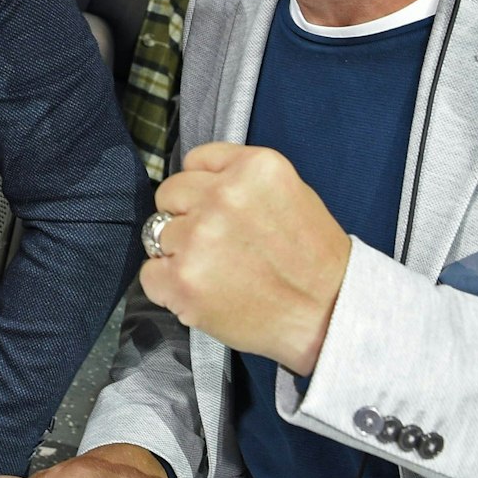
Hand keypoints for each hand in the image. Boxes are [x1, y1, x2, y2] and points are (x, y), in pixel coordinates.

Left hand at [142, 142, 350, 374]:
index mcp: (254, 168)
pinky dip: (167, 286)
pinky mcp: (183, 280)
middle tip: (217, 244)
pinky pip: (149, 274)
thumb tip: (197, 182)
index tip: (217, 210)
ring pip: (157, 233)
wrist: (328, 316)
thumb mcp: (291, 193)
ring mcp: (200, 238)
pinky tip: (201, 292)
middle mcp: (223, 196)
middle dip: (186, 216)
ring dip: (178, 253)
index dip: (204, 188)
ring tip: (217, 272)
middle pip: (170, 193)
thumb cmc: (313, 260)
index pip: (195, 161)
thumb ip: (242, 180)